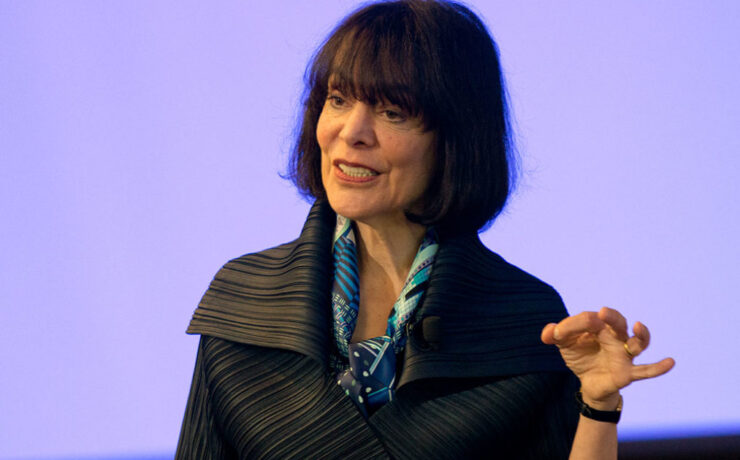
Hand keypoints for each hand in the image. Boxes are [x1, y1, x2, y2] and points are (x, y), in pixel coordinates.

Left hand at [541, 307, 674, 409]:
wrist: (588, 383)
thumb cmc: (580, 356)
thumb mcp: (564, 345)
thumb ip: (554, 335)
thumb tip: (548, 334)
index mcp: (599, 326)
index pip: (589, 320)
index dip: (571, 326)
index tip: (555, 335)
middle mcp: (615, 337)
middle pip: (618, 323)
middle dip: (612, 317)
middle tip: (602, 313)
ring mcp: (624, 354)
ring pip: (638, 343)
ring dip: (641, 335)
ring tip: (638, 327)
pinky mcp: (628, 373)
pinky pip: (646, 371)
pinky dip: (659, 367)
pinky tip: (670, 362)